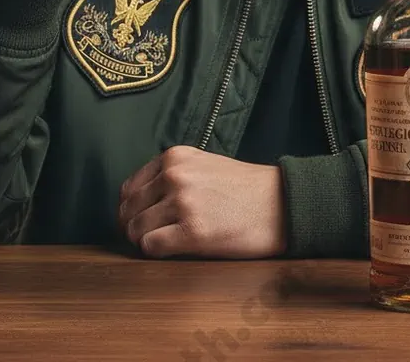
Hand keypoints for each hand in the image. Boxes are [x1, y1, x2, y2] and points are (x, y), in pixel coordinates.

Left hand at [118, 146, 286, 258]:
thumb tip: (138, 202)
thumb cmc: (245, 189)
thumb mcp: (203, 165)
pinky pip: (151, 246)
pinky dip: (156, 252)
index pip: (130, 187)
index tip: (139, 221)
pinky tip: (174, 249)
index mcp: (175, 157)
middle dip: (132, 227)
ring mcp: (183, 202)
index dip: (130, 209)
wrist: (281, 203)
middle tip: (147, 238)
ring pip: (135, 230)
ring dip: (144, 241)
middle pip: (128, 209)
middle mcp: (175, 175)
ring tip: (164, 243)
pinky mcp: (192, 232)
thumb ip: (172, 175)